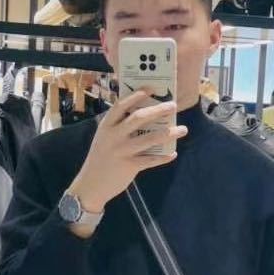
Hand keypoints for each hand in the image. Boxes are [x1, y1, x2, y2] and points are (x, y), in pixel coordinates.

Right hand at [68, 90, 186, 213]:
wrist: (91, 185)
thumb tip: (143, 116)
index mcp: (106, 126)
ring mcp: (122, 151)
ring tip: (183, 129)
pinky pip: (151, 160)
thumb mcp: (104, 139)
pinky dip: (163, 157)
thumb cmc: (101, 158)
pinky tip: (173, 153)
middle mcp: (114, 136)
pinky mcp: (130, 166)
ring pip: (150, 139)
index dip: (136, 95)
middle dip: (158, 110)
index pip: (121, 105)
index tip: (150, 89)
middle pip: (139, 118)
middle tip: (173, 105)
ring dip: (169, 133)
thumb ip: (118, 127)